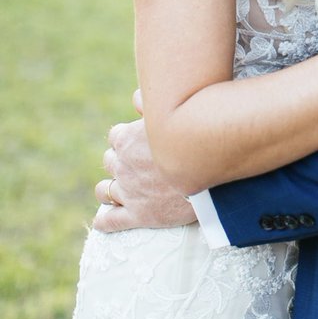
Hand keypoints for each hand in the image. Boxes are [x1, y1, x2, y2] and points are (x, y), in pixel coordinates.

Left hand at [93, 90, 195, 232]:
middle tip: (138, 164)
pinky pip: (110, 221)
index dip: (127, 138)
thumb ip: (150, 103)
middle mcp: (123, 165)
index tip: (140, 142)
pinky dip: (104, 220)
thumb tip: (136, 97)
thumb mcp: (173, 111)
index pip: (115, 136)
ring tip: (118, 189)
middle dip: (121, 161)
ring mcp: (128, 192)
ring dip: (109, 188)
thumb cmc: (196, 136)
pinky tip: (103, 220)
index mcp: (127, 139)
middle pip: (110, 161)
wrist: (214, 171)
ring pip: (104, 191)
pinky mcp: (138, 215)